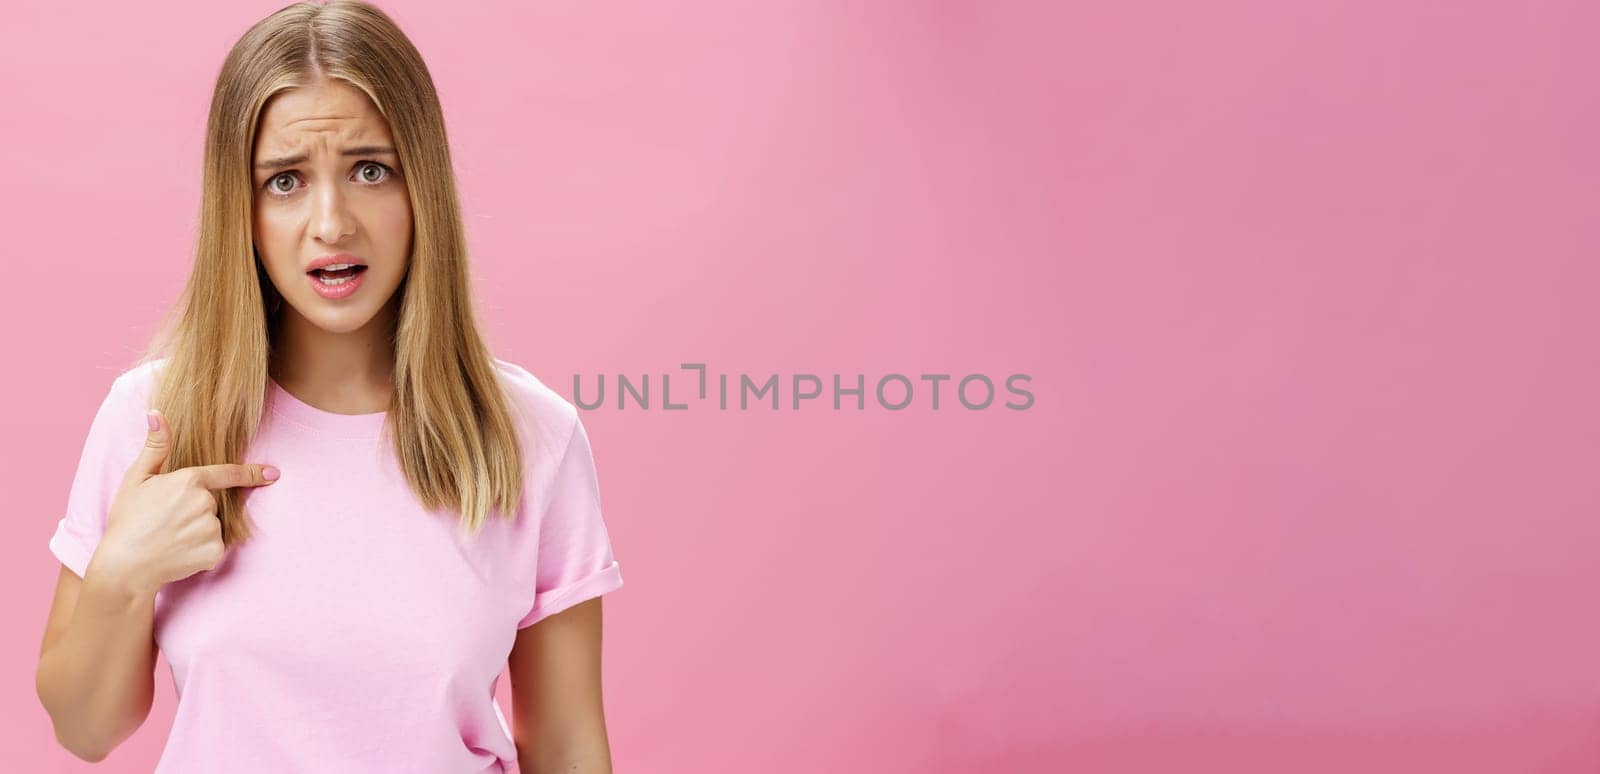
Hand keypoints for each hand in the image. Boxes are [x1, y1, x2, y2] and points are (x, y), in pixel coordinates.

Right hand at [95, 409, 278, 593]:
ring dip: (198, 531)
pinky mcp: (214, 552)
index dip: (252, 473)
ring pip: (214, 526)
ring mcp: (211, 529)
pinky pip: (215, 547)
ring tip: (170, 538)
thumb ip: (155, 447)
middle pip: (213, 503)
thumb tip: (156, 413)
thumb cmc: (127, 520)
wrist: (123, 565)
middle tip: (166, 521)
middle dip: (195, 510)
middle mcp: (205, 503)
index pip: (227, 474)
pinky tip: (179, 553)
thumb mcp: (137, 479)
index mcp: (189, 481)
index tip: (273, 473)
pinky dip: (201, 551)